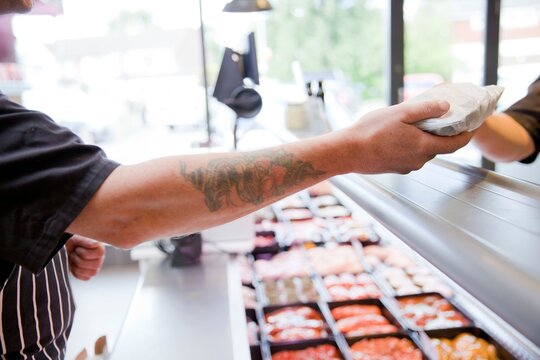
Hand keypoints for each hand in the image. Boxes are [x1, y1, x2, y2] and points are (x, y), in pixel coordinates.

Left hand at [66, 235, 105, 280]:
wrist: (64, 249)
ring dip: (78, 266)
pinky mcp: (89, 274)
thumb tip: (96, 244)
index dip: (85, 252)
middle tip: (73, 254)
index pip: (99, 253)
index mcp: (99, 248)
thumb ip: (85, 241)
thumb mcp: (76, 238)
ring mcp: (95, 267)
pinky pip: (86, 278)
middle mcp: (100, 258)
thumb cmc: (71, 242)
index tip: (77, 248)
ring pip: (92, 273)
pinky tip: (73, 266)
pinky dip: (77, 273)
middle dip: (79, 260)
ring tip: (73, 259)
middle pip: (96, 265)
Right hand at [341, 100, 472, 173]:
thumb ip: (425, 110)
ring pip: (423, 151)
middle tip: (442, 118)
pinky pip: (410, 156)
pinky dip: (412, 146)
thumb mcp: (400, 113)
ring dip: (425, 139)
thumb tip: (445, 107)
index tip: (474, 125)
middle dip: (444, 134)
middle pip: (439, 147)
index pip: (456, 144)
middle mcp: (419, 160)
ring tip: (415, 125)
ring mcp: (406, 166)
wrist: (348, 152)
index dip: (467, 134)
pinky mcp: (395, 169)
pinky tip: (399, 136)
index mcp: (424, 146)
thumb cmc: (370, 132)